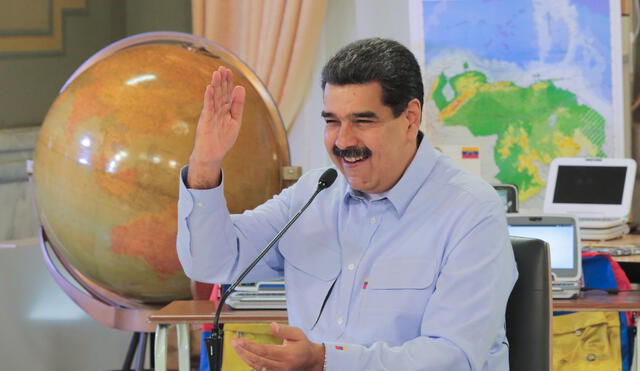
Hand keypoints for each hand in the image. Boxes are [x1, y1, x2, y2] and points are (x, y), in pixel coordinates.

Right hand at [187, 66, 245, 188]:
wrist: (212, 154)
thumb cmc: (223, 139)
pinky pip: (208, 107)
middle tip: (222, 68)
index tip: (229, 71)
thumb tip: (240, 87)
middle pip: (220, 92)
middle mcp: (218, 110)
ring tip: (217, 73)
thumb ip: (238, 105)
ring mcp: (211, 114)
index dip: (228, 82)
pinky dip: (209, 98)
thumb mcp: (235, 120)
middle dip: (222, 80)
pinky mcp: (206, 121)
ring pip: (214, 97)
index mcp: (226, 110)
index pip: (227, 93)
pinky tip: (209, 88)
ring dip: (215, 85)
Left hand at [230, 322, 324, 370]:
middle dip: (244, 351)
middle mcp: (281, 366)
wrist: (310, 360)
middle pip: (258, 360)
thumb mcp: (297, 333)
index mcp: (286, 355)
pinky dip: (250, 363)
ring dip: (245, 357)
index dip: (250, 346)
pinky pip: (259, 370)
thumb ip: (284, 330)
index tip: (240, 341)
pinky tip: (244, 355)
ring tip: (236, 348)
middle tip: (234, 343)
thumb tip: (272, 326)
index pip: (264, 351)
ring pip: (257, 366)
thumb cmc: (303, 346)